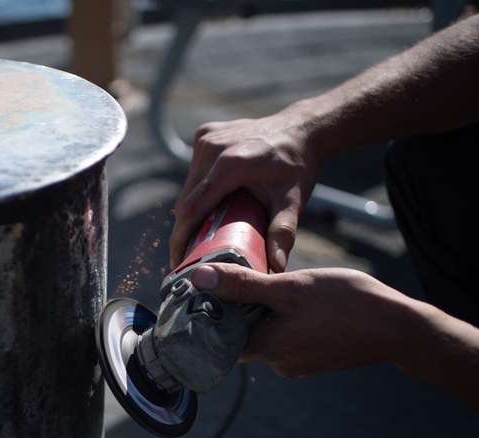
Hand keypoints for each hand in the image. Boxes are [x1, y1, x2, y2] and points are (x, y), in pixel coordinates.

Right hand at [171, 110, 321, 272]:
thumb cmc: (296, 165)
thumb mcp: (293, 200)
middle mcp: (213, 147)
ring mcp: (207, 138)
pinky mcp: (205, 134)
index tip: (178, 261)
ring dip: (192, 210)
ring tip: (200, 234)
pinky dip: (199, 190)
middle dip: (186, 229)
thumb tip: (276, 266)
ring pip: (188, 186)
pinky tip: (211, 204)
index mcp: (230, 164)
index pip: (192, 208)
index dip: (181, 238)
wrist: (300, 129)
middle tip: (192, 255)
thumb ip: (283, 232)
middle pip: (187, 199)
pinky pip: (194, 171)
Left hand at [190, 263, 414, 376]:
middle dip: (245, 309)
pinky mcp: (317, 359)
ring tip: (280, 287)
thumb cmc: (345, 304)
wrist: (397, 327)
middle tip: (249, 279)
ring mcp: (299, 364)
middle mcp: (279, 363)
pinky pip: (292, 339)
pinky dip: (291, 321)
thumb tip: (200, 279)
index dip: (213, 315)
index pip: (221, 337)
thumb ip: (243, 284)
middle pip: (245, 335)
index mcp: (266, 348)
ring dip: (270, 313)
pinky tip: (305, 303)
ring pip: (270, 335)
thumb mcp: (289, 287)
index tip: (210, 292)